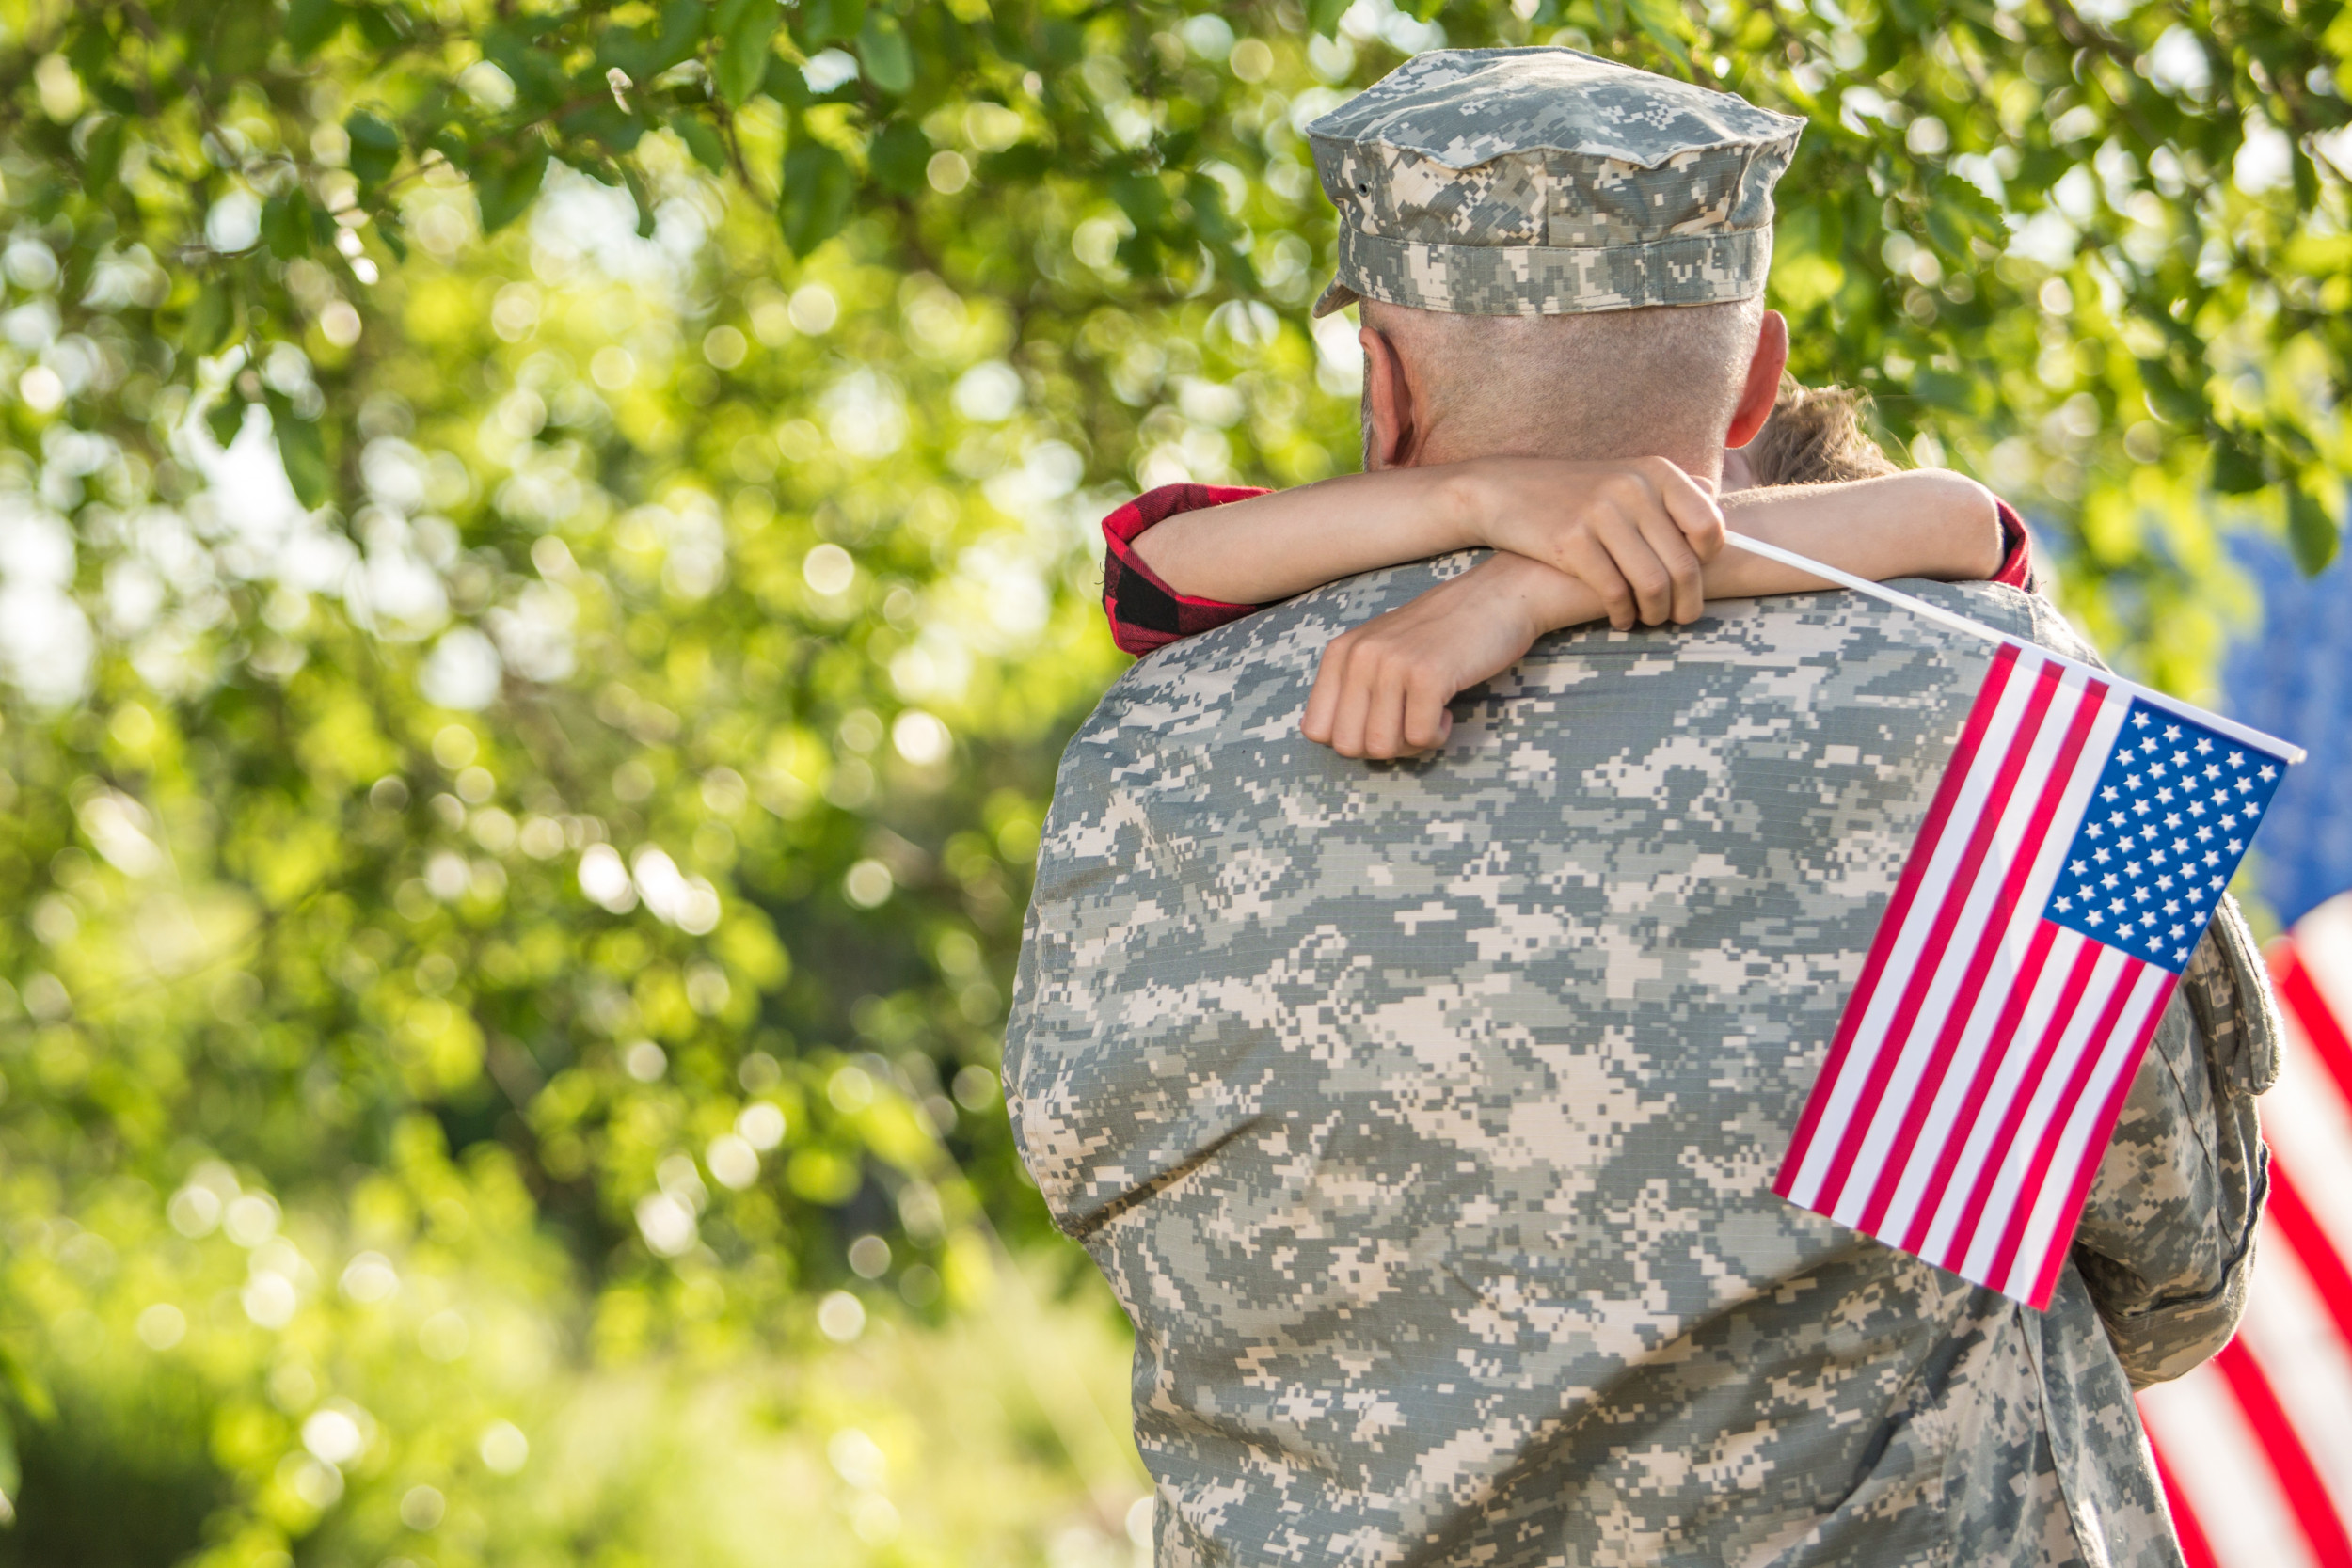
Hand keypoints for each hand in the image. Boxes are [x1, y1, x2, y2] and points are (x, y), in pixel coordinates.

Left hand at [1301, 554, 1561, 758]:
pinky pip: (1420, 738)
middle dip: (1382, 747)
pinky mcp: (1428, 674)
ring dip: (1411, 744)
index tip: (1383, 721)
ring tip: (1429, 714)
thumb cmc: (1442, 633)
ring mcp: (1391, 663)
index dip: (1352, 739)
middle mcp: (1358, 655)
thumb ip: (1351, 687)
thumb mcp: (1381, 650)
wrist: (1499, 596)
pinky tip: (1447, 709)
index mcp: (1339, 652)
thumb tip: (1331, 741)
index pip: (1315, 730)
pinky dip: (1437, 736)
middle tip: (1409, 723)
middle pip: (1347, 746)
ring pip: (1381, 747)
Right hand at [1455, 456, 1724, 629]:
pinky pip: (1614, 593)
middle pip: (1683, 563)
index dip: (1709, 562)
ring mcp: (1601, 513)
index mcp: (1655, 471)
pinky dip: (1623, 615)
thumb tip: (1719, 512)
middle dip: (1687, 602)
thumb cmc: (1573, 493)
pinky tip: (1619, 620)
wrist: (1505, 490)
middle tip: (1681, 618)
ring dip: (1656, 614)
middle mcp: (1632, 488)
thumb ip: (1669, 495)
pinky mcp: (1570, 541)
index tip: (1696, 579)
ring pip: (1653, 584)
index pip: (1709, 525)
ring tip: (1649, 620)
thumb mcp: (1624, 478)